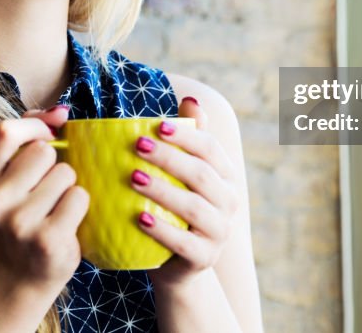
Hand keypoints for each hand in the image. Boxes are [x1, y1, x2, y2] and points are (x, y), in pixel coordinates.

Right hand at [0, 105, 87, 291]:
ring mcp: (18, 223)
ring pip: (66, 173)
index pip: (6, 131)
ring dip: (68, 186)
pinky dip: (79, 204)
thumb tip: (60, 111)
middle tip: (44, 189)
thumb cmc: (21, 212)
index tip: (48, 135)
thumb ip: (29, 134)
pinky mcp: (47, 240)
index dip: (34, 126)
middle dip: (54, 164)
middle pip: (43, 151)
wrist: (21, 273)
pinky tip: (64, 221)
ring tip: (52, 207)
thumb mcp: (10, 174)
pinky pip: (79, 196)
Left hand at [130, 97, 239, 288]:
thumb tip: (190, 99)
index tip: (159, 125)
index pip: (210, 148)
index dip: (186, 135)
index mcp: (225, 176)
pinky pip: (185, 244)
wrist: (177, 264)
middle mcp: (228, 202)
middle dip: (170, 157)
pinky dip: (163, 231)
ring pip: (194, 207)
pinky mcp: (204, 258)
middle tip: (137, 145)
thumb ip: (190, 138)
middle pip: (201, 174)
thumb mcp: (184, 174)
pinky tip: (140, 218)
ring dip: (163, 191)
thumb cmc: (176, 209)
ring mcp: (219, 232)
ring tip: (134, 177)